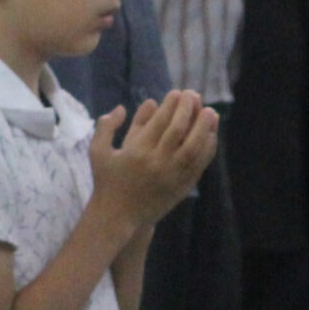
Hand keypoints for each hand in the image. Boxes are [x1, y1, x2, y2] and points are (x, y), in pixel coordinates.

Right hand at [88, 90, 219, 229]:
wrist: (118, 217)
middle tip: (193, 95)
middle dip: (188, 109)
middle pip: (178, 130)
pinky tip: (210, 135)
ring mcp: (171, 176)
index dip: (171, 104)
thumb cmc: (106, 182)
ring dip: (204, 127)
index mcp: (136, 151)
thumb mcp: (98, 152)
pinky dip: (207, 149)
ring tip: (210, 111)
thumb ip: (106, 127)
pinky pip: (198, 165)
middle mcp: (156, 162)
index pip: (160, 122)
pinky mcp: (181, 188)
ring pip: (193, 147)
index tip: (177, 92)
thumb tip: (120, 108)